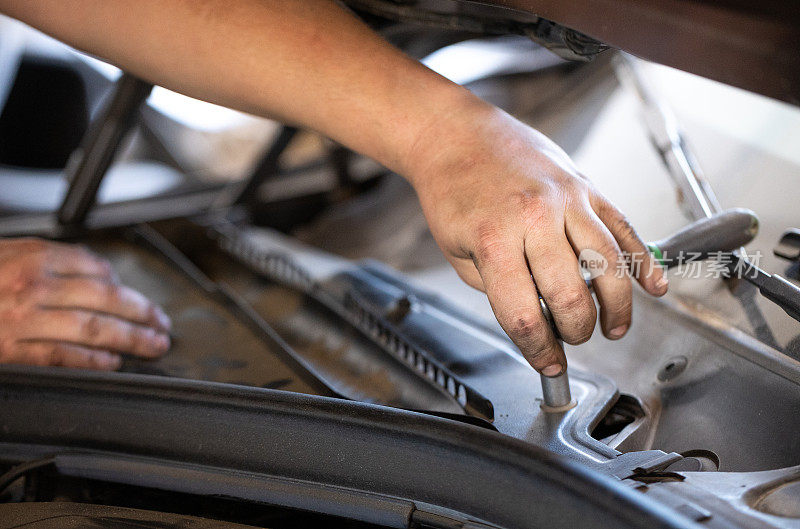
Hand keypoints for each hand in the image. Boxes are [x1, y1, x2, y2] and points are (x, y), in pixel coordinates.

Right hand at [0, 238, 170, 369]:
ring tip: (152, 345)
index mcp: (35, 257)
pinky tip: (112, 362)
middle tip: (162, 325)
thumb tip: (98, 274)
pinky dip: (91, 361)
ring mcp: (22, 319)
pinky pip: (60, 355)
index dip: (125, 288)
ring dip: (130, 339)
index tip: (141, 302)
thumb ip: (50, 262)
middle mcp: (33, 285)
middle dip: (142, 313)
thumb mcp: (7, 254)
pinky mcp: (8, 350)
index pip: (96, 270)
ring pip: (92, 328)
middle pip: (106, 298)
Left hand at [407, 102, 667, 375]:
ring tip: (613, 329)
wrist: (458, 136)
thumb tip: (536, 320)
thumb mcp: (457, 252)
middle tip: (571, 341)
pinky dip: (642, 261)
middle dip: (574, 332)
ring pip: (608, 265)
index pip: (524, 315)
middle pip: (570, 296)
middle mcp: (535, 218)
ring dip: (616, 307)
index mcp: (494, 239)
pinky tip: (653, 287)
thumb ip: (496, 288)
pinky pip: (623, 228)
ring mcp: (566, 199)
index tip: (547, 363)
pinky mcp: (585, 187)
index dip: (538, 350)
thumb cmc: (453, 191)